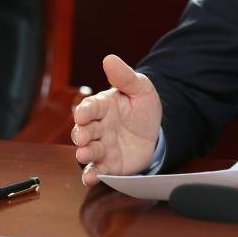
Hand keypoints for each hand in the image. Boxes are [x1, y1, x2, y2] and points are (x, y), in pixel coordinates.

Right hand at [72, 54, 162, 185]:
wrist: (156, 133)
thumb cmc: (143, 108)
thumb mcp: (141, 89)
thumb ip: (125, 77)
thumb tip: (109, 58)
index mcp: (102, 107)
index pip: (89, 108)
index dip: (85, 111)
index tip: (83, 114)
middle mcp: (97, 127)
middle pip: (83, 131)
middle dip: (81, 134)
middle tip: (83, 136)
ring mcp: (102, 147)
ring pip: (87, 151)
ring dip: (84, 154)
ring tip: (85, 155)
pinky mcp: (109, 164)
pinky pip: (97, 170)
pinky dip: (92, 175)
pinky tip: (90, 178)